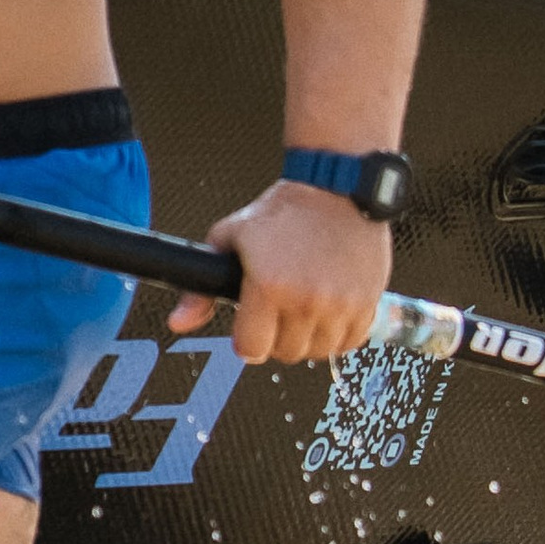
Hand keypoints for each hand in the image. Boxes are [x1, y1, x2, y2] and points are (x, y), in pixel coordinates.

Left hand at [168, 179, 389, 363]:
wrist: (336, 190)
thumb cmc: (283, 211)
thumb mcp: (230, 240)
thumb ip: (200, 290)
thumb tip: (178, 323)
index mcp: (268, 286)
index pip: (252, 350)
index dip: (246, 340)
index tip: (251, 327)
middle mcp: (306, 300)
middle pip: (284, 353)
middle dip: (275, 337)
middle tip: (277, 310)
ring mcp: (340, 305)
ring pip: (317, 352)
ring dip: (307, 337)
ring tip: (302, 307)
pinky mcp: (367, 303)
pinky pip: (349, 343)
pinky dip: (337, 334)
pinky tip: (327, 310)